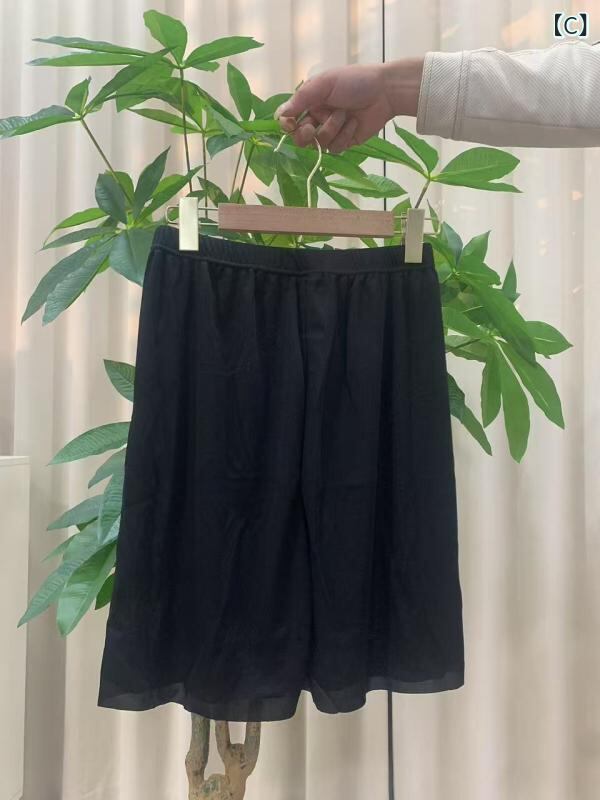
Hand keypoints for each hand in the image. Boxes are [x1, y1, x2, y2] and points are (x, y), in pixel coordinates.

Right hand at [274, 60, 423, 153]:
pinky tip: (354, 124)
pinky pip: (335, 149)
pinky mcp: (345, 142)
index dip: (287, 125)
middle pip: (300, 138)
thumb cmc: (355, 81)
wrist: (385, 92)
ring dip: (331, 130)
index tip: (291, 125)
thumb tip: (281, 114)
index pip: (289, 119)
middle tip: (313, 128)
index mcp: (310, 102)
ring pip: (319, 144)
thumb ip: (302, 98)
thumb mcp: (325, 83)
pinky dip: (344, 136)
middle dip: (306, 134)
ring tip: (345, 115)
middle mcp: (318, 118)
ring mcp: (331, 132)